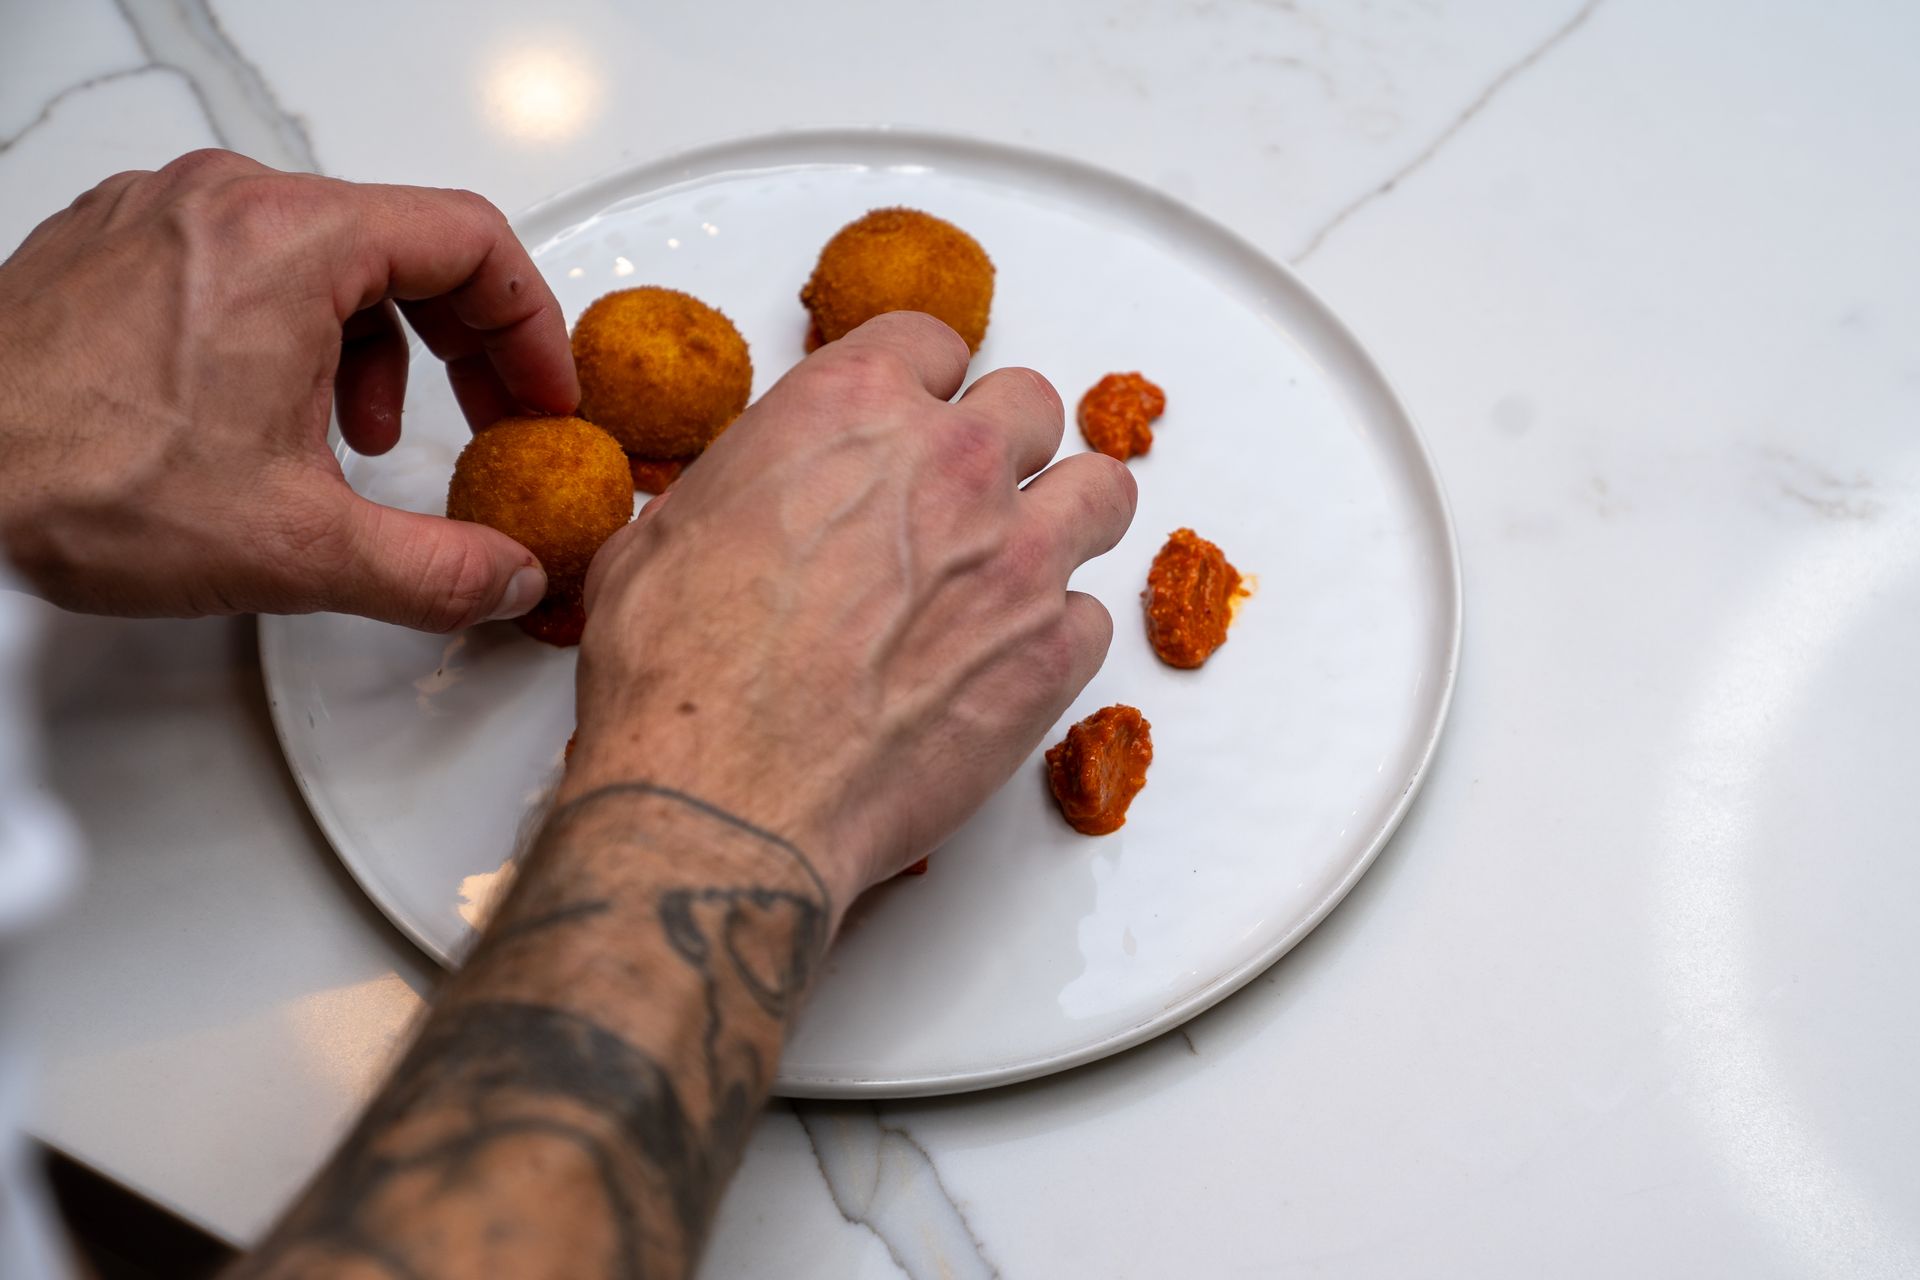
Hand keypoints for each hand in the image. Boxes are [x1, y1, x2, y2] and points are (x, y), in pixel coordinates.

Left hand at [0, 149, 578, 629]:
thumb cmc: (69, 479)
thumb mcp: (296, 549)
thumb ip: (435, 570)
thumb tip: (508, 579)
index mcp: (287, 241)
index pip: (470, 241)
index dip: (532, 325)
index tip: (542, 390)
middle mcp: (224, 203)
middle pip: (402, 240)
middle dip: (464, 340)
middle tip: (491, 411)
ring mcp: (161, 215)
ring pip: (322, 252)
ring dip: (377, 344)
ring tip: (368, 436)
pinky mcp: (115, 245)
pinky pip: (245, 261)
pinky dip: (295, 330)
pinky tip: (275, 414)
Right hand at [565, 312, 1137, 913]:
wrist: (724, 798)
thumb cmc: (675, 675)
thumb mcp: (662, 538)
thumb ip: (736, 493)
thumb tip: (738, 509)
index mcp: (852, 407)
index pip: (932, 341)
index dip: (922, 383)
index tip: (918, 414)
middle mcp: (952, 462)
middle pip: (1030, 404)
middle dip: (1001, 443)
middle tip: (966, 496)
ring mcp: (1018, 556)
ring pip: (1100, 491)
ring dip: (1067, 515)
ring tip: (1026, 559)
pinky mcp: (1052, 653)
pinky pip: (1090, 617)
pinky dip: (1056, 635)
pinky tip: (1005, 662)